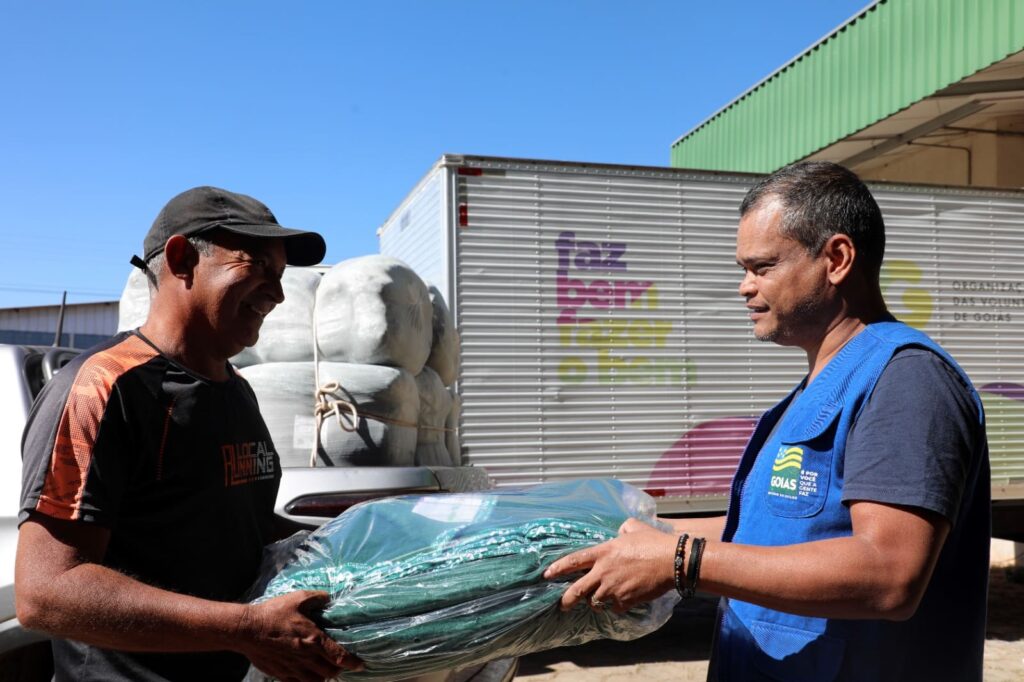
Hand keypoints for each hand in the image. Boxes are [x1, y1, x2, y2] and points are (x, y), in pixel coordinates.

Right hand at [236, 590, 361, 681]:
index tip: (360, 664)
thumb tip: (329, 597)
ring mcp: (293, 668)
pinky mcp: (281, 674)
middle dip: (339, 669)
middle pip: (331, 672)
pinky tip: (307, 674)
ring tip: (325, 669)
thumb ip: (317, 598)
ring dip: (324, 676)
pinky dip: (307, 681)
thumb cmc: (273, 613)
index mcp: (314, 640)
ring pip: (316, 681)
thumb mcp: (297, 599)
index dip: (352, 662)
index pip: (339, 656)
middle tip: (341, 663)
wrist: (247, 630)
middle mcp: (306, 657)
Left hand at [543, 518, 677, 612]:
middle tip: (562, 605)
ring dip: (596, 601)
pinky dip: (616, 606)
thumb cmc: (653, 541)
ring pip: (595, 601)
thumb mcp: (634, 527)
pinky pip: (615, 608)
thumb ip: (623, 528)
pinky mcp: (625, 601)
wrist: (671, 561)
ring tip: (600, 599)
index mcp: (603, 552)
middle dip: (567, 600)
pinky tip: (623, 600)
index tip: (546, 575)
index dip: (558, 568)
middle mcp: (603, 572)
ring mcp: (613, 588)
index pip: (574, 561)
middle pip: (577, 590)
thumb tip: (621, 529)